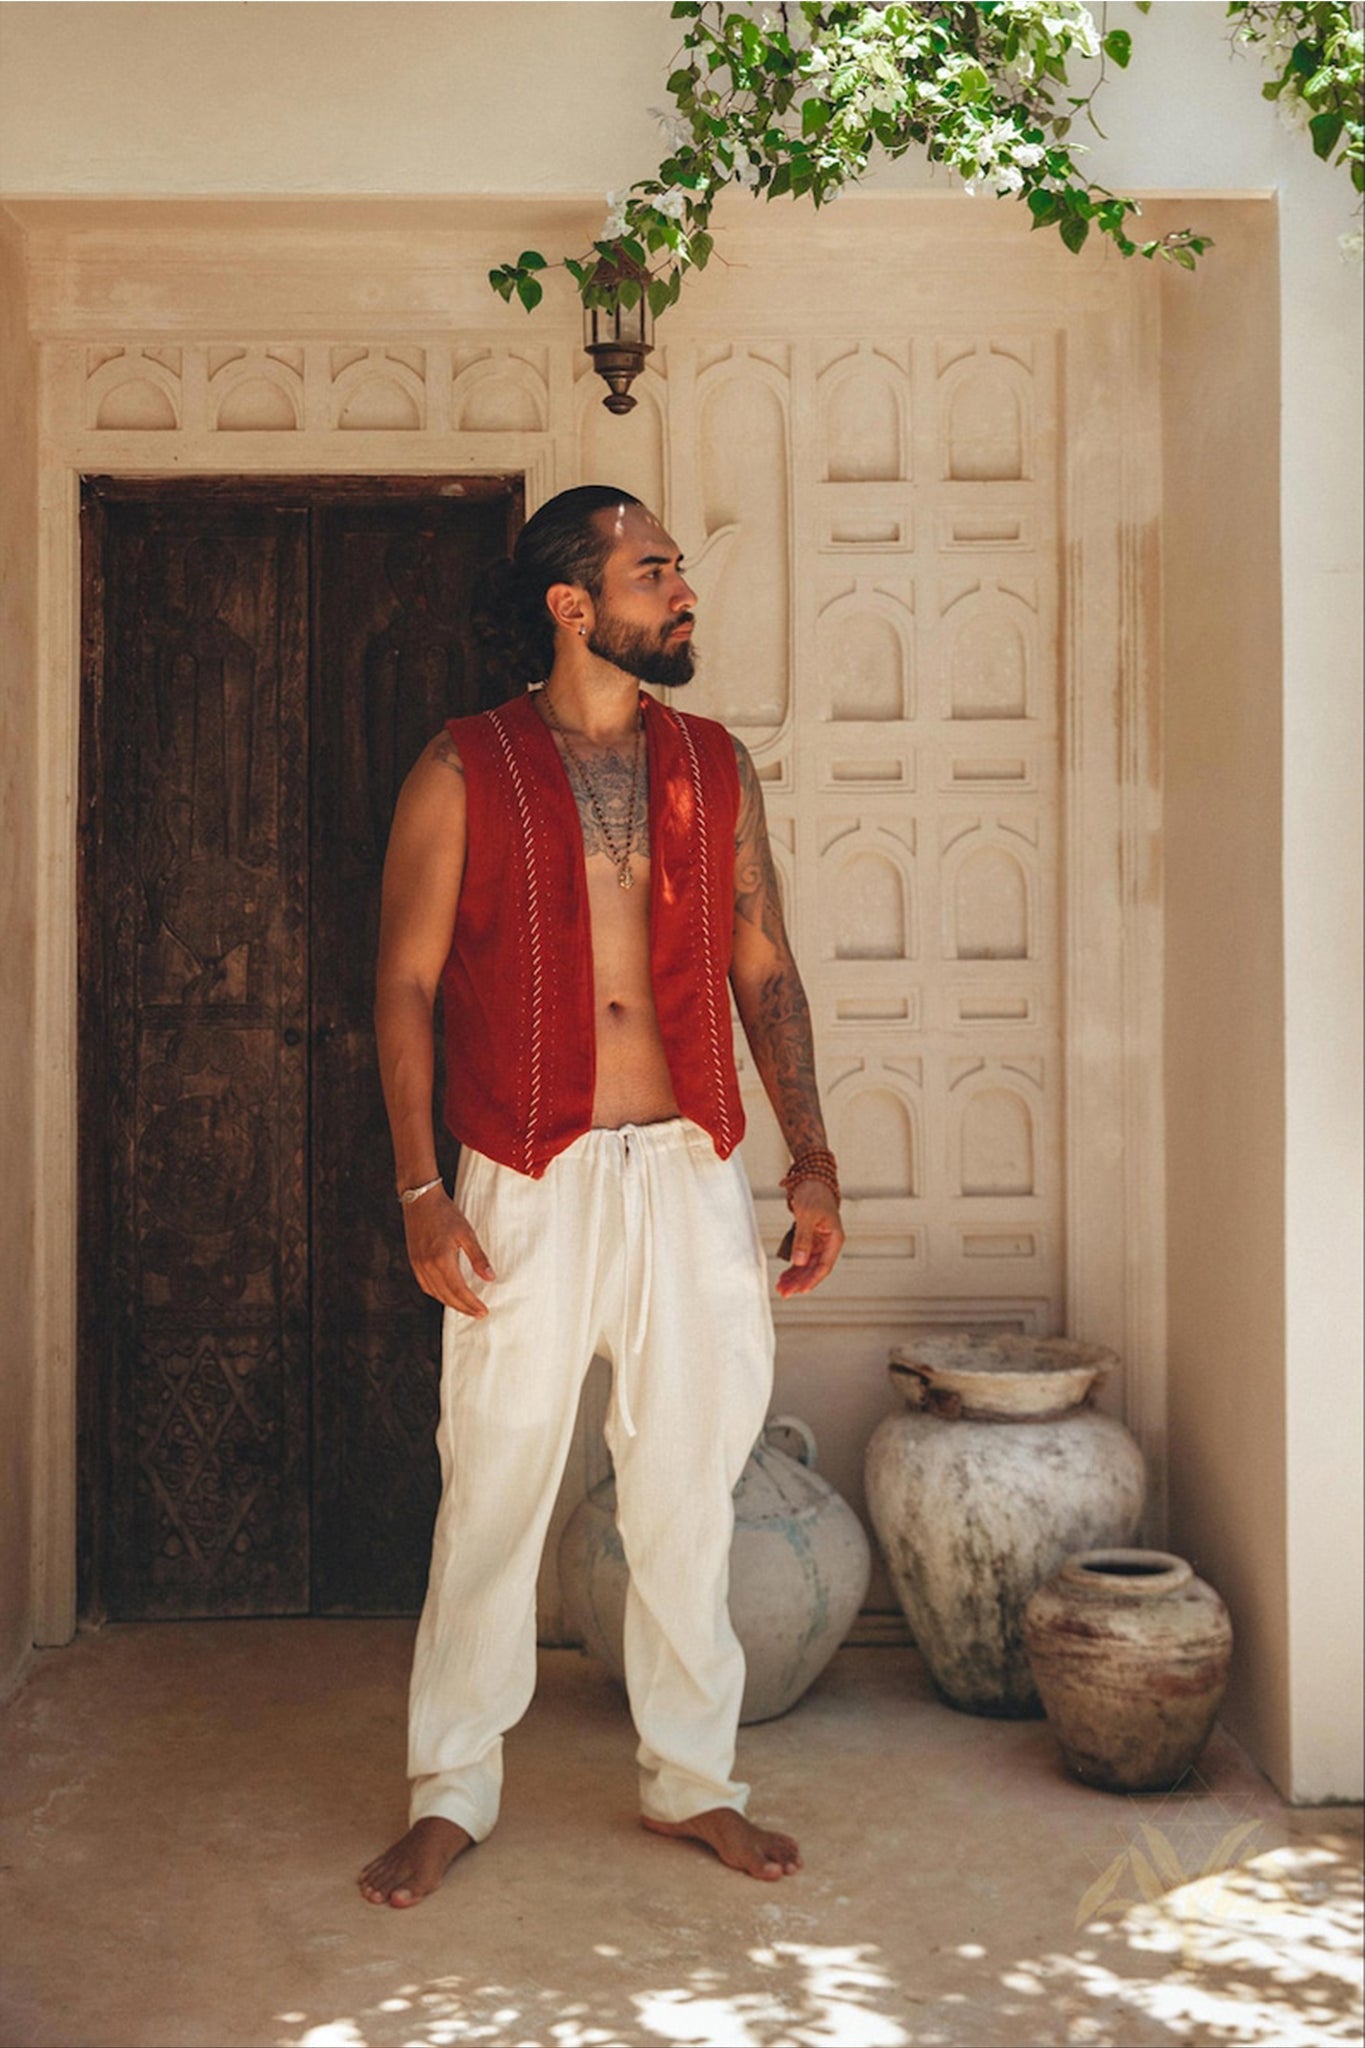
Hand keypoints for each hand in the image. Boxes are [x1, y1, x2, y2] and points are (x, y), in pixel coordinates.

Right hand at [403, 1189, 495, 1318]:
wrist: (420, 1199)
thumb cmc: (445, 1213)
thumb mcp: (467, 1233)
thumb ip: (478, 1258)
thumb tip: (490, 1278)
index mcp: (441, 1259)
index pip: (459, 1290)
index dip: (472, 1304)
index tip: (484, 1311)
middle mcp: (427, 1266)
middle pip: (447, 1296)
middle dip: (464, 1308)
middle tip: (479, 1314)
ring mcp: (418, 1265)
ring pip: (435, 1293)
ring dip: (451, 1303)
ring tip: (466, 1307)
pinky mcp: (414, 1261)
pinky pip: (426, 1285)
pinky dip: (438, 1294)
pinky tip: (448, 1294)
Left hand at [776, 1181, 843, 1297]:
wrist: (812, 1179)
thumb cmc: (814, 1194)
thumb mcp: (807, 1215)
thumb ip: (803, 1238)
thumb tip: (800, 1261)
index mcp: (834, 1238)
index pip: (824, 1266)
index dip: (811, 1279)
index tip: (799, 1290)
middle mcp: (829, 1243)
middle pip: (815, 1269)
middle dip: (800, 1282)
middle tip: (784, 1293)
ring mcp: (820, 1242)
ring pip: (808, 1266)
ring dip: (795, 1277)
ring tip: (781, 1288)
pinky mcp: (810, 1240)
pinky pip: (803, 1258)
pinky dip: (794, 1267)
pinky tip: (784, 1276)